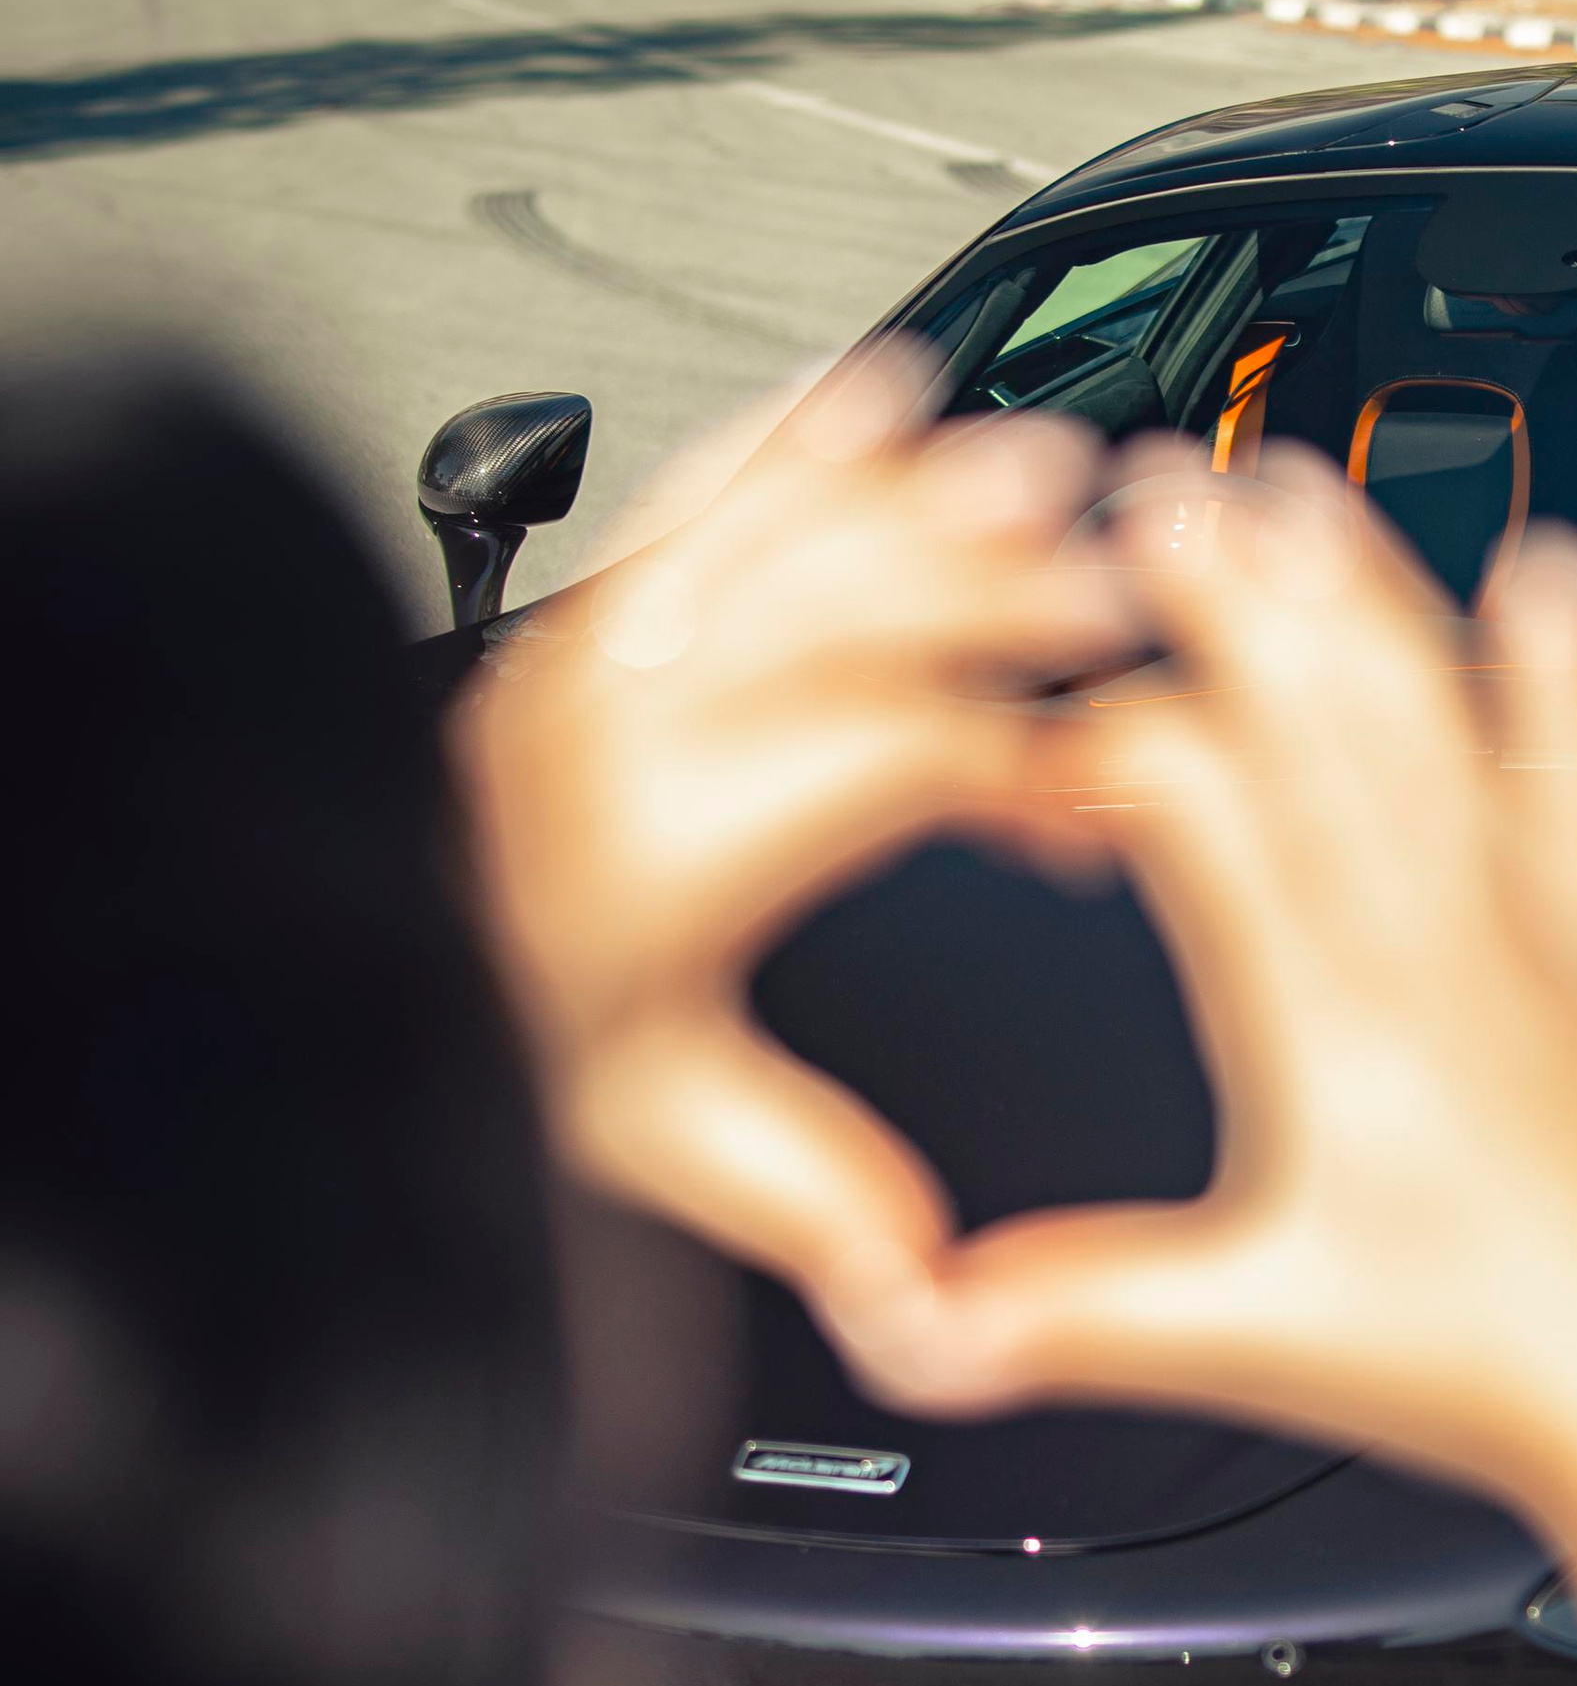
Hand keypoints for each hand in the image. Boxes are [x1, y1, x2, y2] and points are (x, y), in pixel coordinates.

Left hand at [453, 344, 1130, 1331]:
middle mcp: (619, 722)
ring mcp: (589, 650)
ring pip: (780, 529)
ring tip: (1043, 479)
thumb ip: (804, 1190)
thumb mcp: (651, 1131)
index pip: (889, 754)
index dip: (1020, 763)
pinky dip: (787, 435)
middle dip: (1004, 589)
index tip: (1102, 804)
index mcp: (663, 848)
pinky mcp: (572, 611)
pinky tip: (870, 394)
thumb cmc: (494, 1040)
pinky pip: (689, 489)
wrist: (342, 974)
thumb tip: (926, 1292)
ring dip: (923, 494)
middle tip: (1124, 591)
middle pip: (851, 606)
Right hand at [841, 453, 1576, 1533]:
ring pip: (1442, 716)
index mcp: (1335, 1021)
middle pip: (1316, 716)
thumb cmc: (1500, 1370)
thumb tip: (917, 1324)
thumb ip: (1072, 1316)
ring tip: (1301, 489)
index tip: (1032, 717)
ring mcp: (1543, 936)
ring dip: (1366, 591)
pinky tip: (1557, 578)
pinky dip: (1569, 673)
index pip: (1201, 808)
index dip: (1106, 740)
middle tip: (1152, 488)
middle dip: (1225, 593)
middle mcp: (1442, 947)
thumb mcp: (1254, 1339)